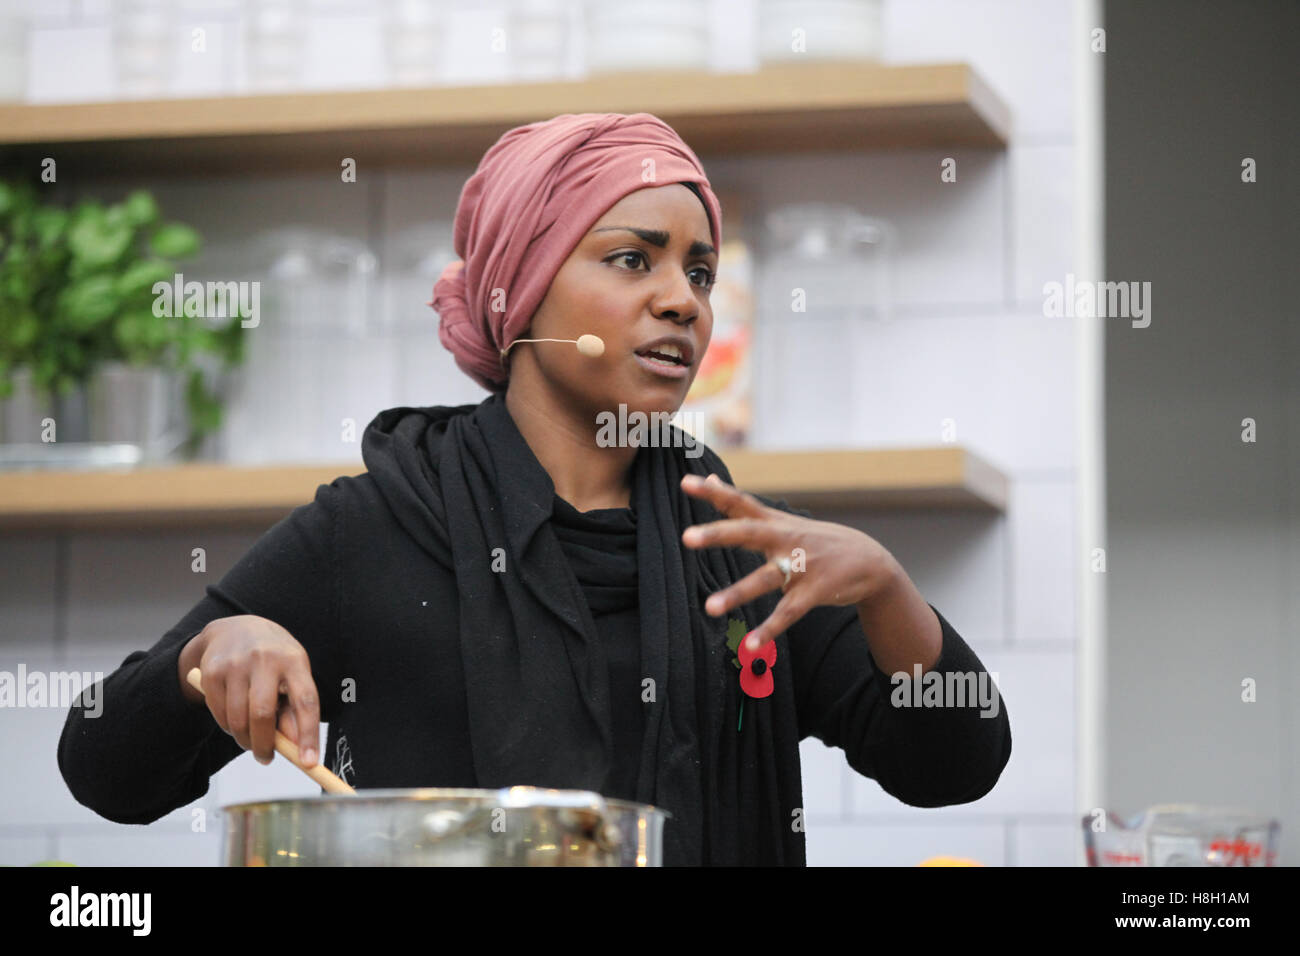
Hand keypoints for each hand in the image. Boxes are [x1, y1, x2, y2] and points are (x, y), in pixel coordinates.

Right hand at [179, 615, 320, 766]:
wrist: (234, 629)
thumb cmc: (272, 659)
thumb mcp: (292, 674)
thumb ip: (294, 710)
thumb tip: (296, 748)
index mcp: (294, 660)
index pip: (306, 701)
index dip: (308, 734)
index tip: (309, 762)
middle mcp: (265, 659)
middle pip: (263, 713)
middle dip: (264, 745)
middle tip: (266, 757)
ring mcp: (235, 664)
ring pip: (238, 719)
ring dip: (244, 739)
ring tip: (250, 737)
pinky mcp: (211, 672)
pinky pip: (219, 714)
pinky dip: (227, 727)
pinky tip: (234, 720)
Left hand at [680, 473, 897, 649]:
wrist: (870, 561)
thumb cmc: (816, 539)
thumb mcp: (781, 520)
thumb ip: (743, 506)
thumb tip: (711, 477)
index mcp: (774, 523)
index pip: (739, 502)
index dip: (713, 492)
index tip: (685, 481)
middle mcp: (784, 540)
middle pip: (747, 533)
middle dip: (718, 534)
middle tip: (686, 537)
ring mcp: (800, 566)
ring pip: (763, 579)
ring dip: (737, 594)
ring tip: (709, 608)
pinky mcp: (813, 593)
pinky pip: (788, 613)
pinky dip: (770, 630)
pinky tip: (751, 645)